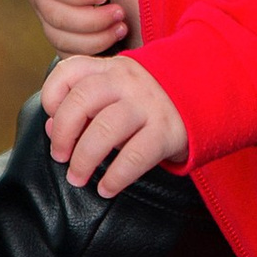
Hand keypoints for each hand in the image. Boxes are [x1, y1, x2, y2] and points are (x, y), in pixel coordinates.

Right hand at [29, 0, 127, 57]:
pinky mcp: (59, 29)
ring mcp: (47, 13)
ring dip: (92, 39)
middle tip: (119, 14)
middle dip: (89, 20)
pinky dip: (90, 51)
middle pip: (55, 17)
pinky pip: (68, 50)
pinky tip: (114, 40)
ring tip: (120, 27)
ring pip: (60, 38)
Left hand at [41, 48, 191, 199]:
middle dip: (63, 132)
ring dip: (84, 159)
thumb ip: (85, 106)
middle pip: (82, 99)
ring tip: (78, 177)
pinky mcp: (167, 131)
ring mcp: (149, 104)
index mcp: (111, 68)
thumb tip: (51, 128)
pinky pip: (134, 156)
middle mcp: (128, 81)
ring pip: (105, 128)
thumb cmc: (148, 101)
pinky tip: (106, 188)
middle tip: (60, 156)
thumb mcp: (118, 93)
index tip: (51, 119)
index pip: (70, 71)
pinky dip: (115, 177)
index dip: (52, 96)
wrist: (205, 96)